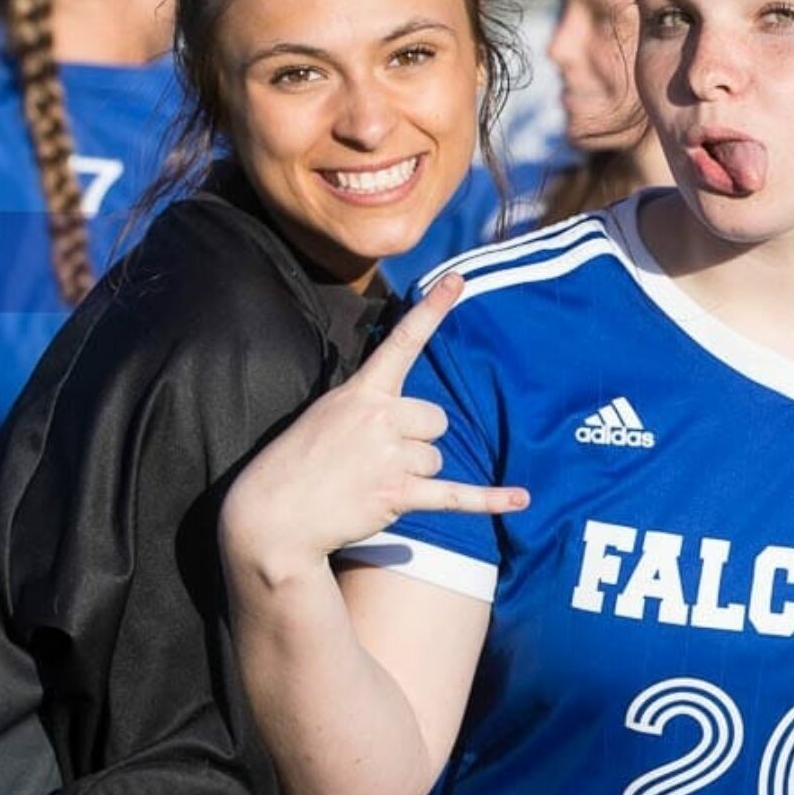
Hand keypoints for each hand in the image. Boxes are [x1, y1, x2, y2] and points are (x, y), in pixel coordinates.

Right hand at [221, 273, 528, 581]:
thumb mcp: (326, 414)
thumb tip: (408, 415)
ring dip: (415, 475)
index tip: (458, 280)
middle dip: (417, 441)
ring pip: (437, 459)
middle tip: (376, 459)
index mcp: (362, 391)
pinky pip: (455, 495)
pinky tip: (521, 499)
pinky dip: (490, 500)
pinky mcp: (398, 493)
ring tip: (371, 483)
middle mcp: (380, 417)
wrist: (272, 514)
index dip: (433, 309)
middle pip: (436, 420)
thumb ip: (367, 405)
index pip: (403, 341)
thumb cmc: (296, 464)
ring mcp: (390, 455)